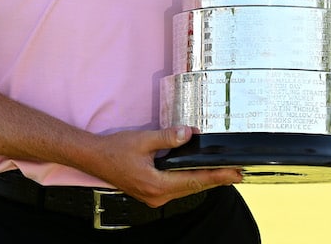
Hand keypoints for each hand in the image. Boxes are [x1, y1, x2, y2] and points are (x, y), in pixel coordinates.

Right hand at [88, 126, 241, 206]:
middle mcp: (157, 196)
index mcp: (156, 184)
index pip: (194, 180)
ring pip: (185, 189)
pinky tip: (199, 174)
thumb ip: (167, 137)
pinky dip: (189, 181)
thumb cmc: (115, 149)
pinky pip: (176, 188)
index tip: (235, 173)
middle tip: (237, 173)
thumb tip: (189, 133)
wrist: (93, 158)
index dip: (217, 176)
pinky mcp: (150, 192)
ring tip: (224, 174)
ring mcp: (153, 197)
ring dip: (204, 180)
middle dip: (216, 179)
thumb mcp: (143, 140)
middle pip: (193, 187)